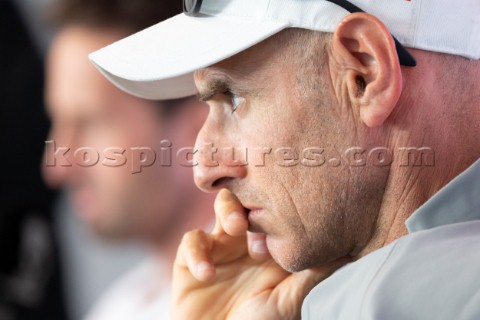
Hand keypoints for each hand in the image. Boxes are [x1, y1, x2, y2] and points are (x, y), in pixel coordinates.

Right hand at [172, 189, 347, 319]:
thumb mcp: (289, 301)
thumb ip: (312, 274)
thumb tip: (348, 251)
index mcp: (268, 248)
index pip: (274, 212)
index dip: (278, 209)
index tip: (285, 220)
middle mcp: (244, 243)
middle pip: (250, 199)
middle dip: (252, 200)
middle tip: (259, 211)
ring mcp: (218, 249)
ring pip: (221, 207)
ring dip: (228, 212)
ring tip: (235, 228)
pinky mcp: (190, 261)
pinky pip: (191, 242)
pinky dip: (197, 253)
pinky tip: (208, 273)